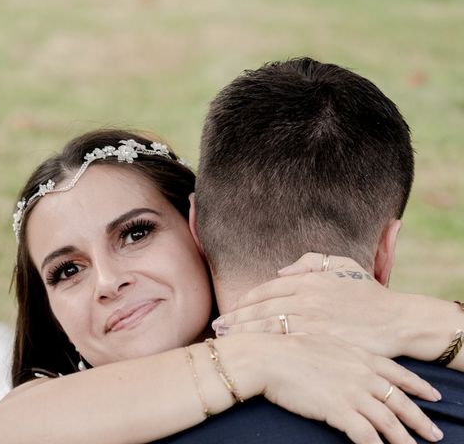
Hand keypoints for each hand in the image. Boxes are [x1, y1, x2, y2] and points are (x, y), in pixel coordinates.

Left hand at [213, 252, 411, 357]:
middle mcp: (306, 298)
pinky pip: (285, 344)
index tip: (232, 308)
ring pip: (268, 326)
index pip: (267, 288)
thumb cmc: (369, 294)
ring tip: (225, 339)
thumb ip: (311, 261)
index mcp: (308, 280)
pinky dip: (265, 347)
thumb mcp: (342, 266)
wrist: (397, 321)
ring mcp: (311, 321)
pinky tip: (252, 352)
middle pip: (260, 308)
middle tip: (217, 327)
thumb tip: (282, 270)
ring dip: (243, 333)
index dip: (246, 299)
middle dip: (236, 318)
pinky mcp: (318, 342)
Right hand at [227, 333, 443, 442]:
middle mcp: (360, 373)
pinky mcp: (338, 410)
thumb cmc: (285, 346)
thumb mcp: (319, 340)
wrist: (267, 356)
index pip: (396, 372)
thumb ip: (338, 351)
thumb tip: (341, 359)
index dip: (416, 384)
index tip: (432, 394)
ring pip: (388, 421)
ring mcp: (351, 392)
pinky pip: (366, 435)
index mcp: (357, 355)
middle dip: (419, 418)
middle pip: (399, 399)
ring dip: (404, 439)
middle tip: (435, 433)